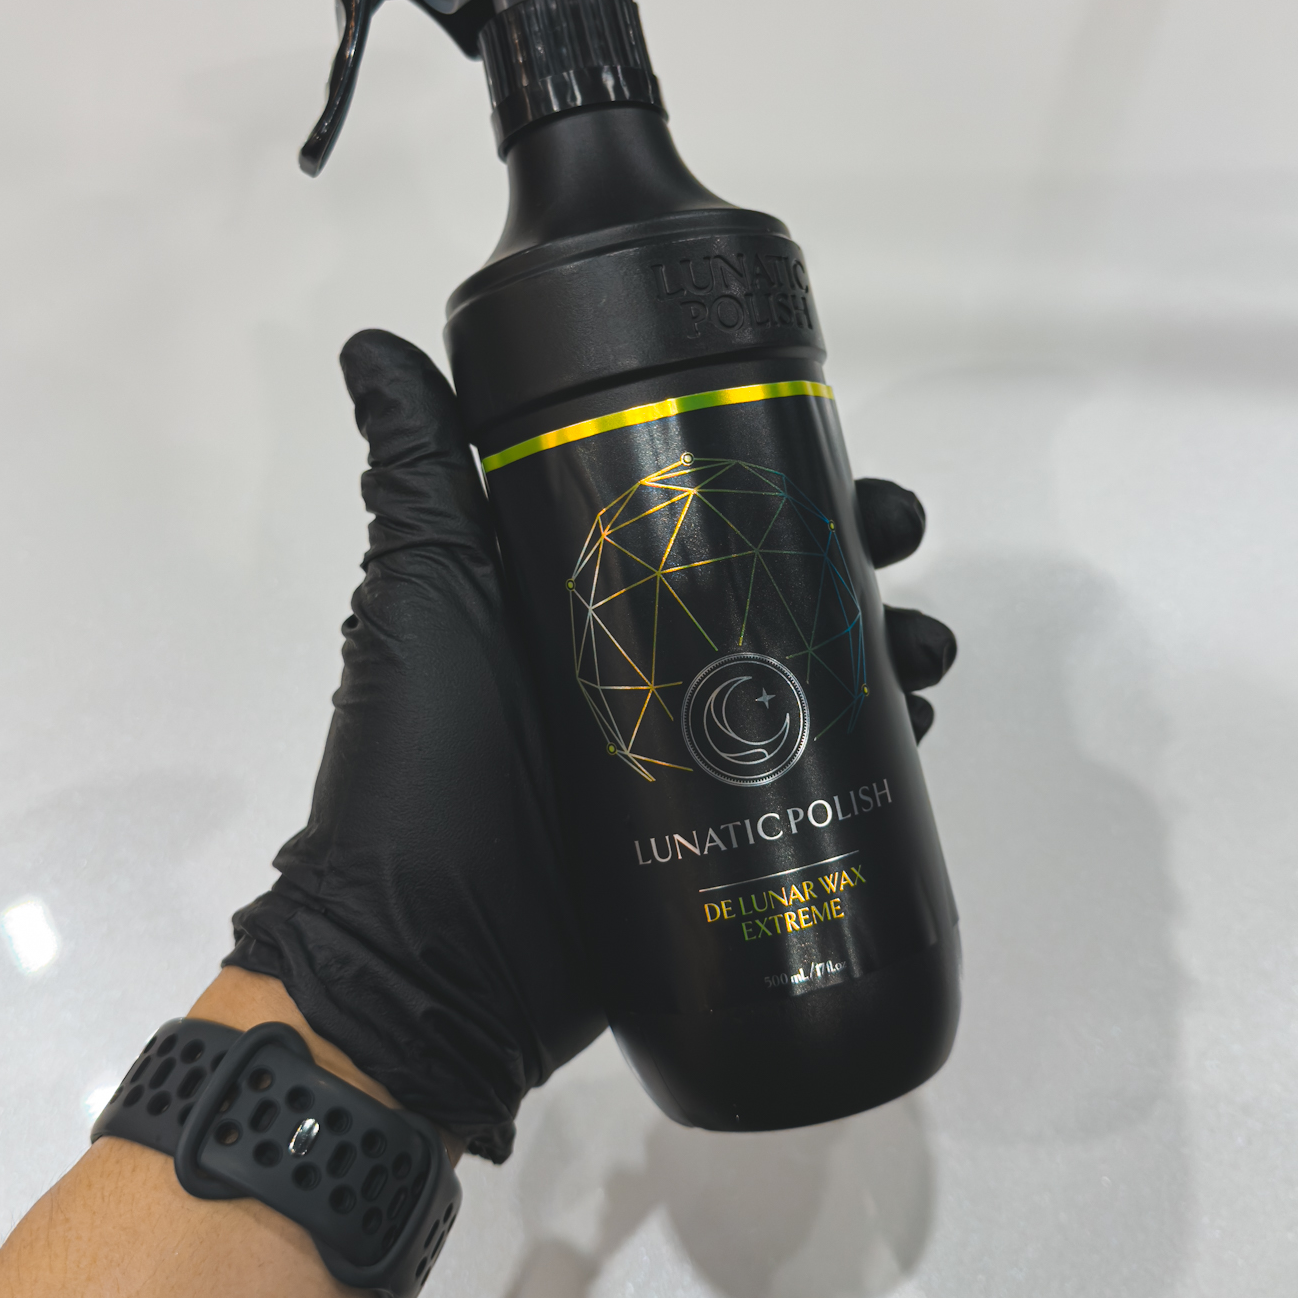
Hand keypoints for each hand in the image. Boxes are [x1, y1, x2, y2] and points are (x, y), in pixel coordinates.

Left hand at [228, 332, 956, 1159]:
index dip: (775, 474)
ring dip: (886, 648)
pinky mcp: (720, 841)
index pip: (703, 507)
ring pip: (815, 677)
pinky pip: (818, 780)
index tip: (833, 457)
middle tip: (895, 546)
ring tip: (923, 654)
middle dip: (854, 555)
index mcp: (587, 593)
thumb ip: (418, 469)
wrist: (434, 959)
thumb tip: (375, 339)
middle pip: (776, 584)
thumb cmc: (427, 761)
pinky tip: (912, 731)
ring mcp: (689, 756)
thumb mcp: (426, 593)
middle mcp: (647, 662)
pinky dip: (878, 749)